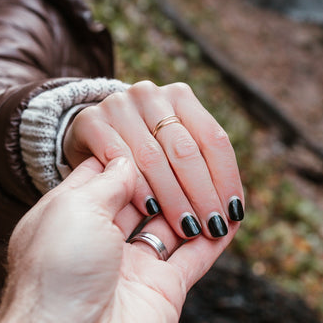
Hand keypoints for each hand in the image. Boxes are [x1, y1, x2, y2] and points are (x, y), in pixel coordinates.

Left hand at [0, 156, 236, 322]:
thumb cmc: (58, 273)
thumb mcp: (74, 208)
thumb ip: (107, 179)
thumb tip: (129, 158)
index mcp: (71, 216)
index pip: (106, 172)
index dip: (131, 152)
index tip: (154, 130)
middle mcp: (102, 240)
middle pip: (143, 195)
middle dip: (167, 174)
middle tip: (193, 150)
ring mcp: (134, 265)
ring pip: (173, 222)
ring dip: (195, 200)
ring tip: (216, 173)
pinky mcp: (164, 290)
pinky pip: (197, 256)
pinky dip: (217, 236)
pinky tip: (232, 213)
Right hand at [62, 81, 244, 240]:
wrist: (88, 138)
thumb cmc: (141, 151)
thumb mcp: (173, 150)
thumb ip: (201, 169)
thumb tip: (234, 213)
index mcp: (180, 97)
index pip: (213, 139)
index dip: (226, 178)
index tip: (234, 214)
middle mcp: (151, 94)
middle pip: (185, 150)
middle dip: (202, 194)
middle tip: (211, 227)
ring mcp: (119, 105)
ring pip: (154, 158)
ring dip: (173, 198)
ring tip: (187, 228)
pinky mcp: (91, 120)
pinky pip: (119, 159)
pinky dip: (138, 188)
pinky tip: (150, 212)